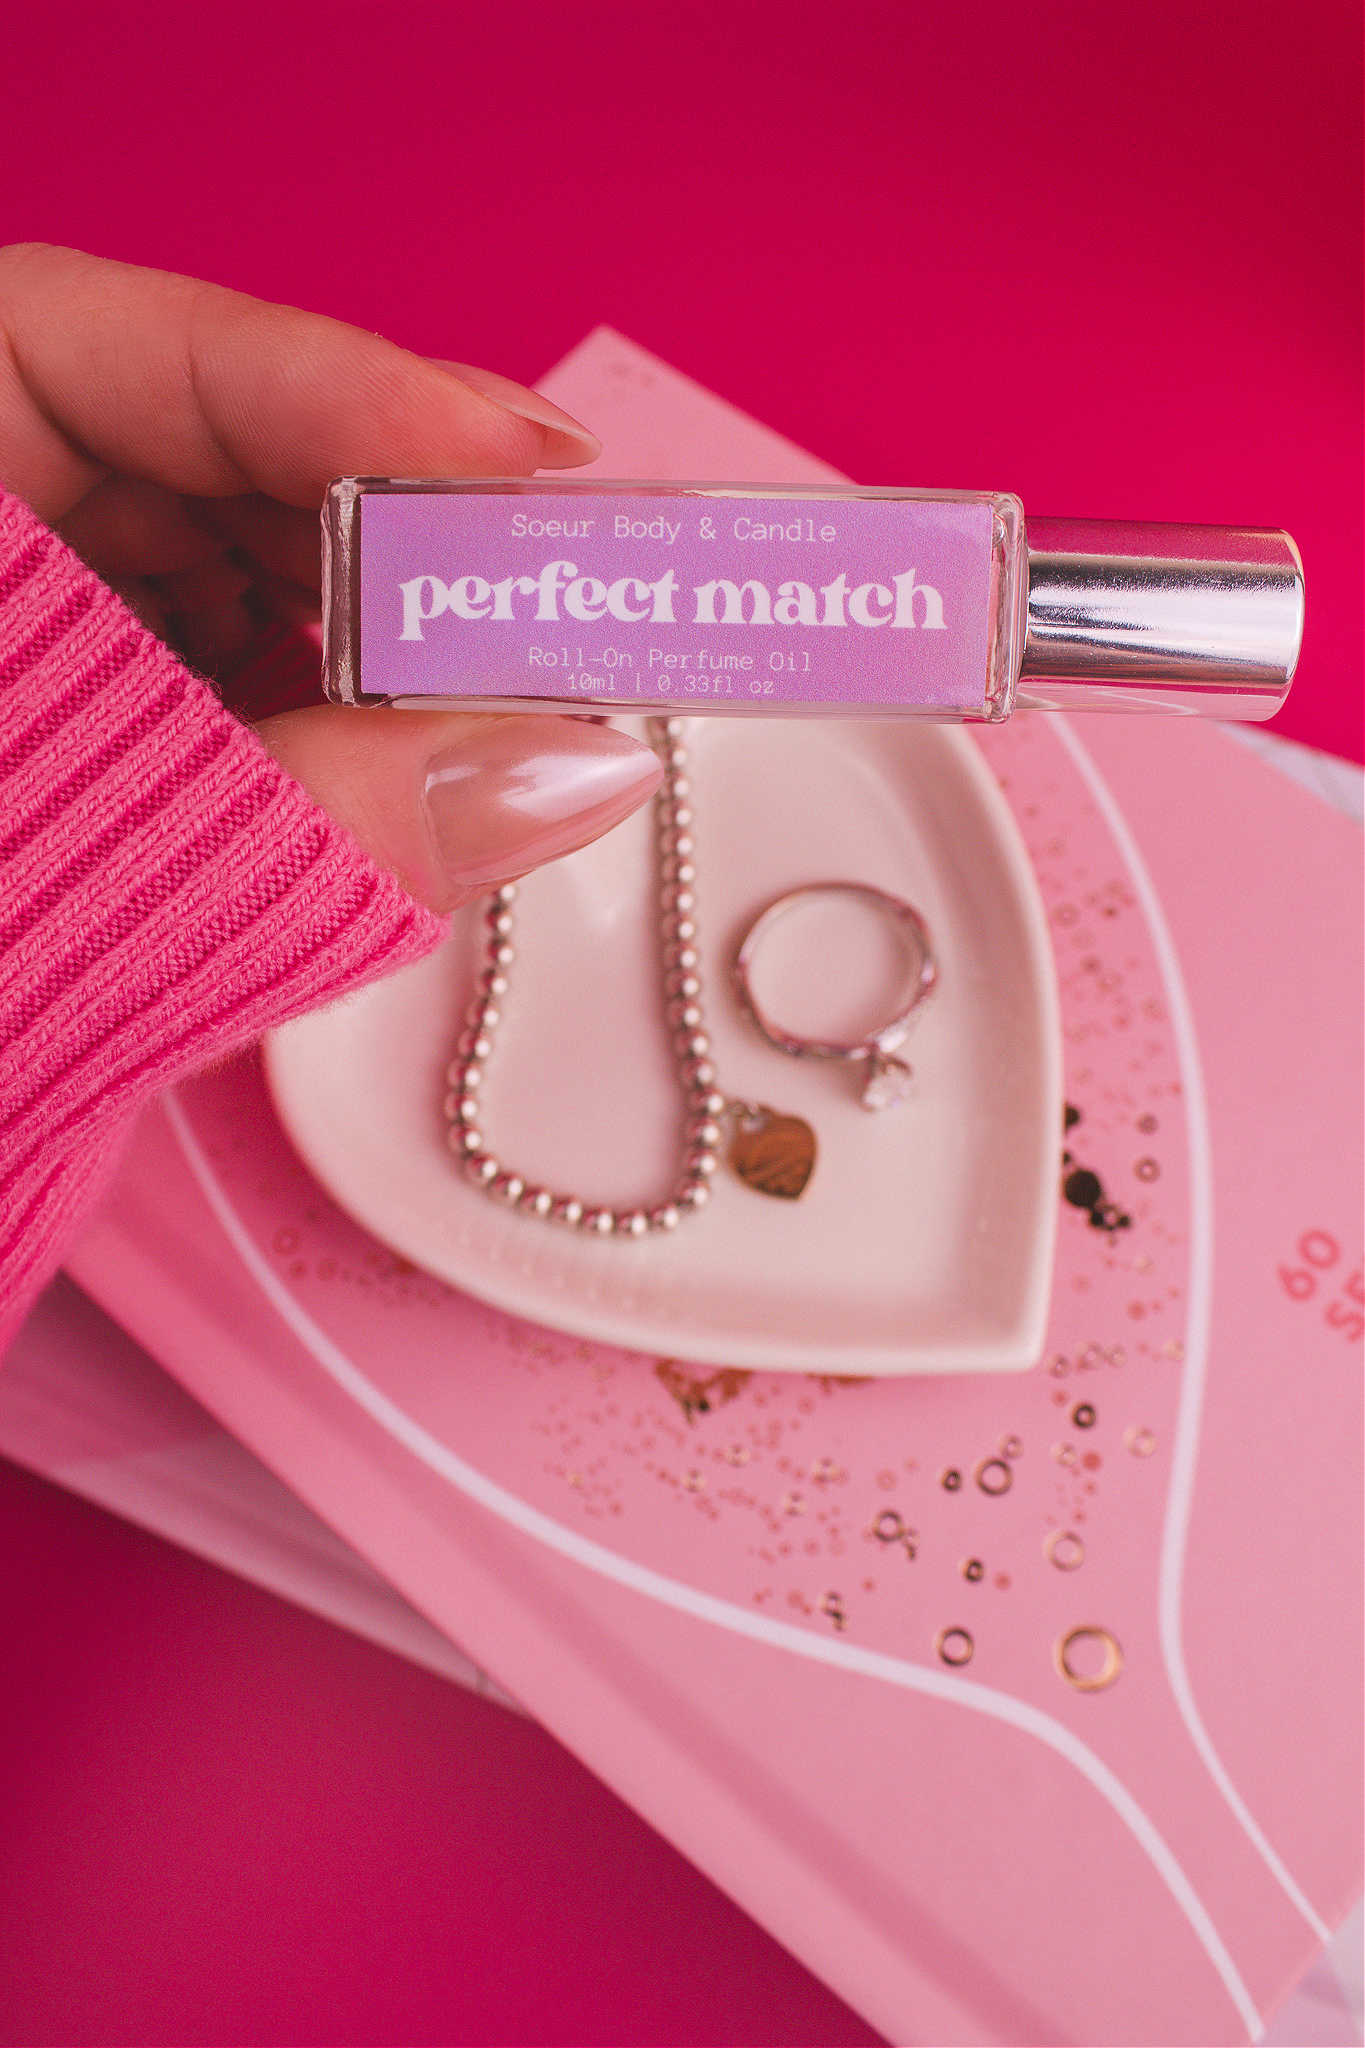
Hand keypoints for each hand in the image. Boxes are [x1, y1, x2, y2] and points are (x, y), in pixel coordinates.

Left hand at [0, 244, 660, 907]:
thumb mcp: (77, 864)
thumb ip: (328, 811)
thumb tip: (577, 767)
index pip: (110, 348)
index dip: (333, 387)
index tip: (518, 457)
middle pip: (194, 457)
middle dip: (376, 532)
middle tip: (548, 595)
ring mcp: (22, 630)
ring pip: (221, 572)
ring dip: (367, 634)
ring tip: (496, 694)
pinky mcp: (71, 728)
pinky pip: (217, 681)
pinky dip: (314, 720)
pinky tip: (397, 760)